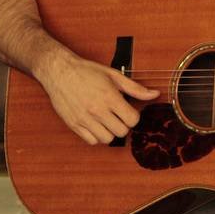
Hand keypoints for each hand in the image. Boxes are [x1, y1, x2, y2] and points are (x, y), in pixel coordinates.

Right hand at [36, 51, 159, 144]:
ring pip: (107, 139)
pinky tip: (96, 124)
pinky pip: (91, 141)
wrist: (59, 72)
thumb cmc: (87, 71)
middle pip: (122, 131)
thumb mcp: (114, 75)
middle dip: (123, 124)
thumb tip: (155, 94)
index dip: (133, 116)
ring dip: (110, 131)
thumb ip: (135, 88)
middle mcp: (97, 110)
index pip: (132, 120)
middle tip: (117, 115)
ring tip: (107, 120)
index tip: (128, 110)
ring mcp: (84, 119)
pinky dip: (96, 136)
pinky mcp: (74, 125)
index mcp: (109, 97)